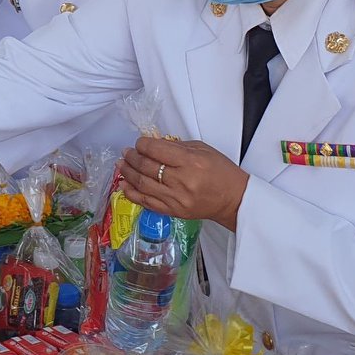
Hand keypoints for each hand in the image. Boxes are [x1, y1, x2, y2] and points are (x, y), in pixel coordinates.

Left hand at [116, 136, 246, 227]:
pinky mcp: (173, 211)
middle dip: (132, 157)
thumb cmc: (221, 172)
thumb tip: (153, 144)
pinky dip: (132, 193)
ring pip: (142, 184)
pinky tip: (124, 185)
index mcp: (190, 162)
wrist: (233, 200)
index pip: (156, 150)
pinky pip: (147, 202)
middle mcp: (181, 181)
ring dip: (128, 173)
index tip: (139, 143)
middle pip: (146, 167)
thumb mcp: (202, 150)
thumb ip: (176, 147)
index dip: (143, 144)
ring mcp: (176, 199)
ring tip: (121, 165)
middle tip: (126, 152)